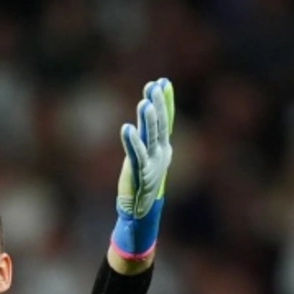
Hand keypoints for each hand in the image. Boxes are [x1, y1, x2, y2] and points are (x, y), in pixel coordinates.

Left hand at [111, 78, 174, 260]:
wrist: (140, 211)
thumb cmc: (142, 183)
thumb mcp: (148, 157)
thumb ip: (149, 139)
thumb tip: (150, 121)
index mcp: (163, 147)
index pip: (166, 119)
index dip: (165, 101)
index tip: (163, 81)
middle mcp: (160, 153)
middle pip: (159, 125)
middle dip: (157, 105)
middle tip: (154, 86)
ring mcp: (151, 163)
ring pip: (150, 138)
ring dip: (148, 120)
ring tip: (144, 102)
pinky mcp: (140, 174)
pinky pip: (135, 155)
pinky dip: (131, 142)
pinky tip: (127, 128)